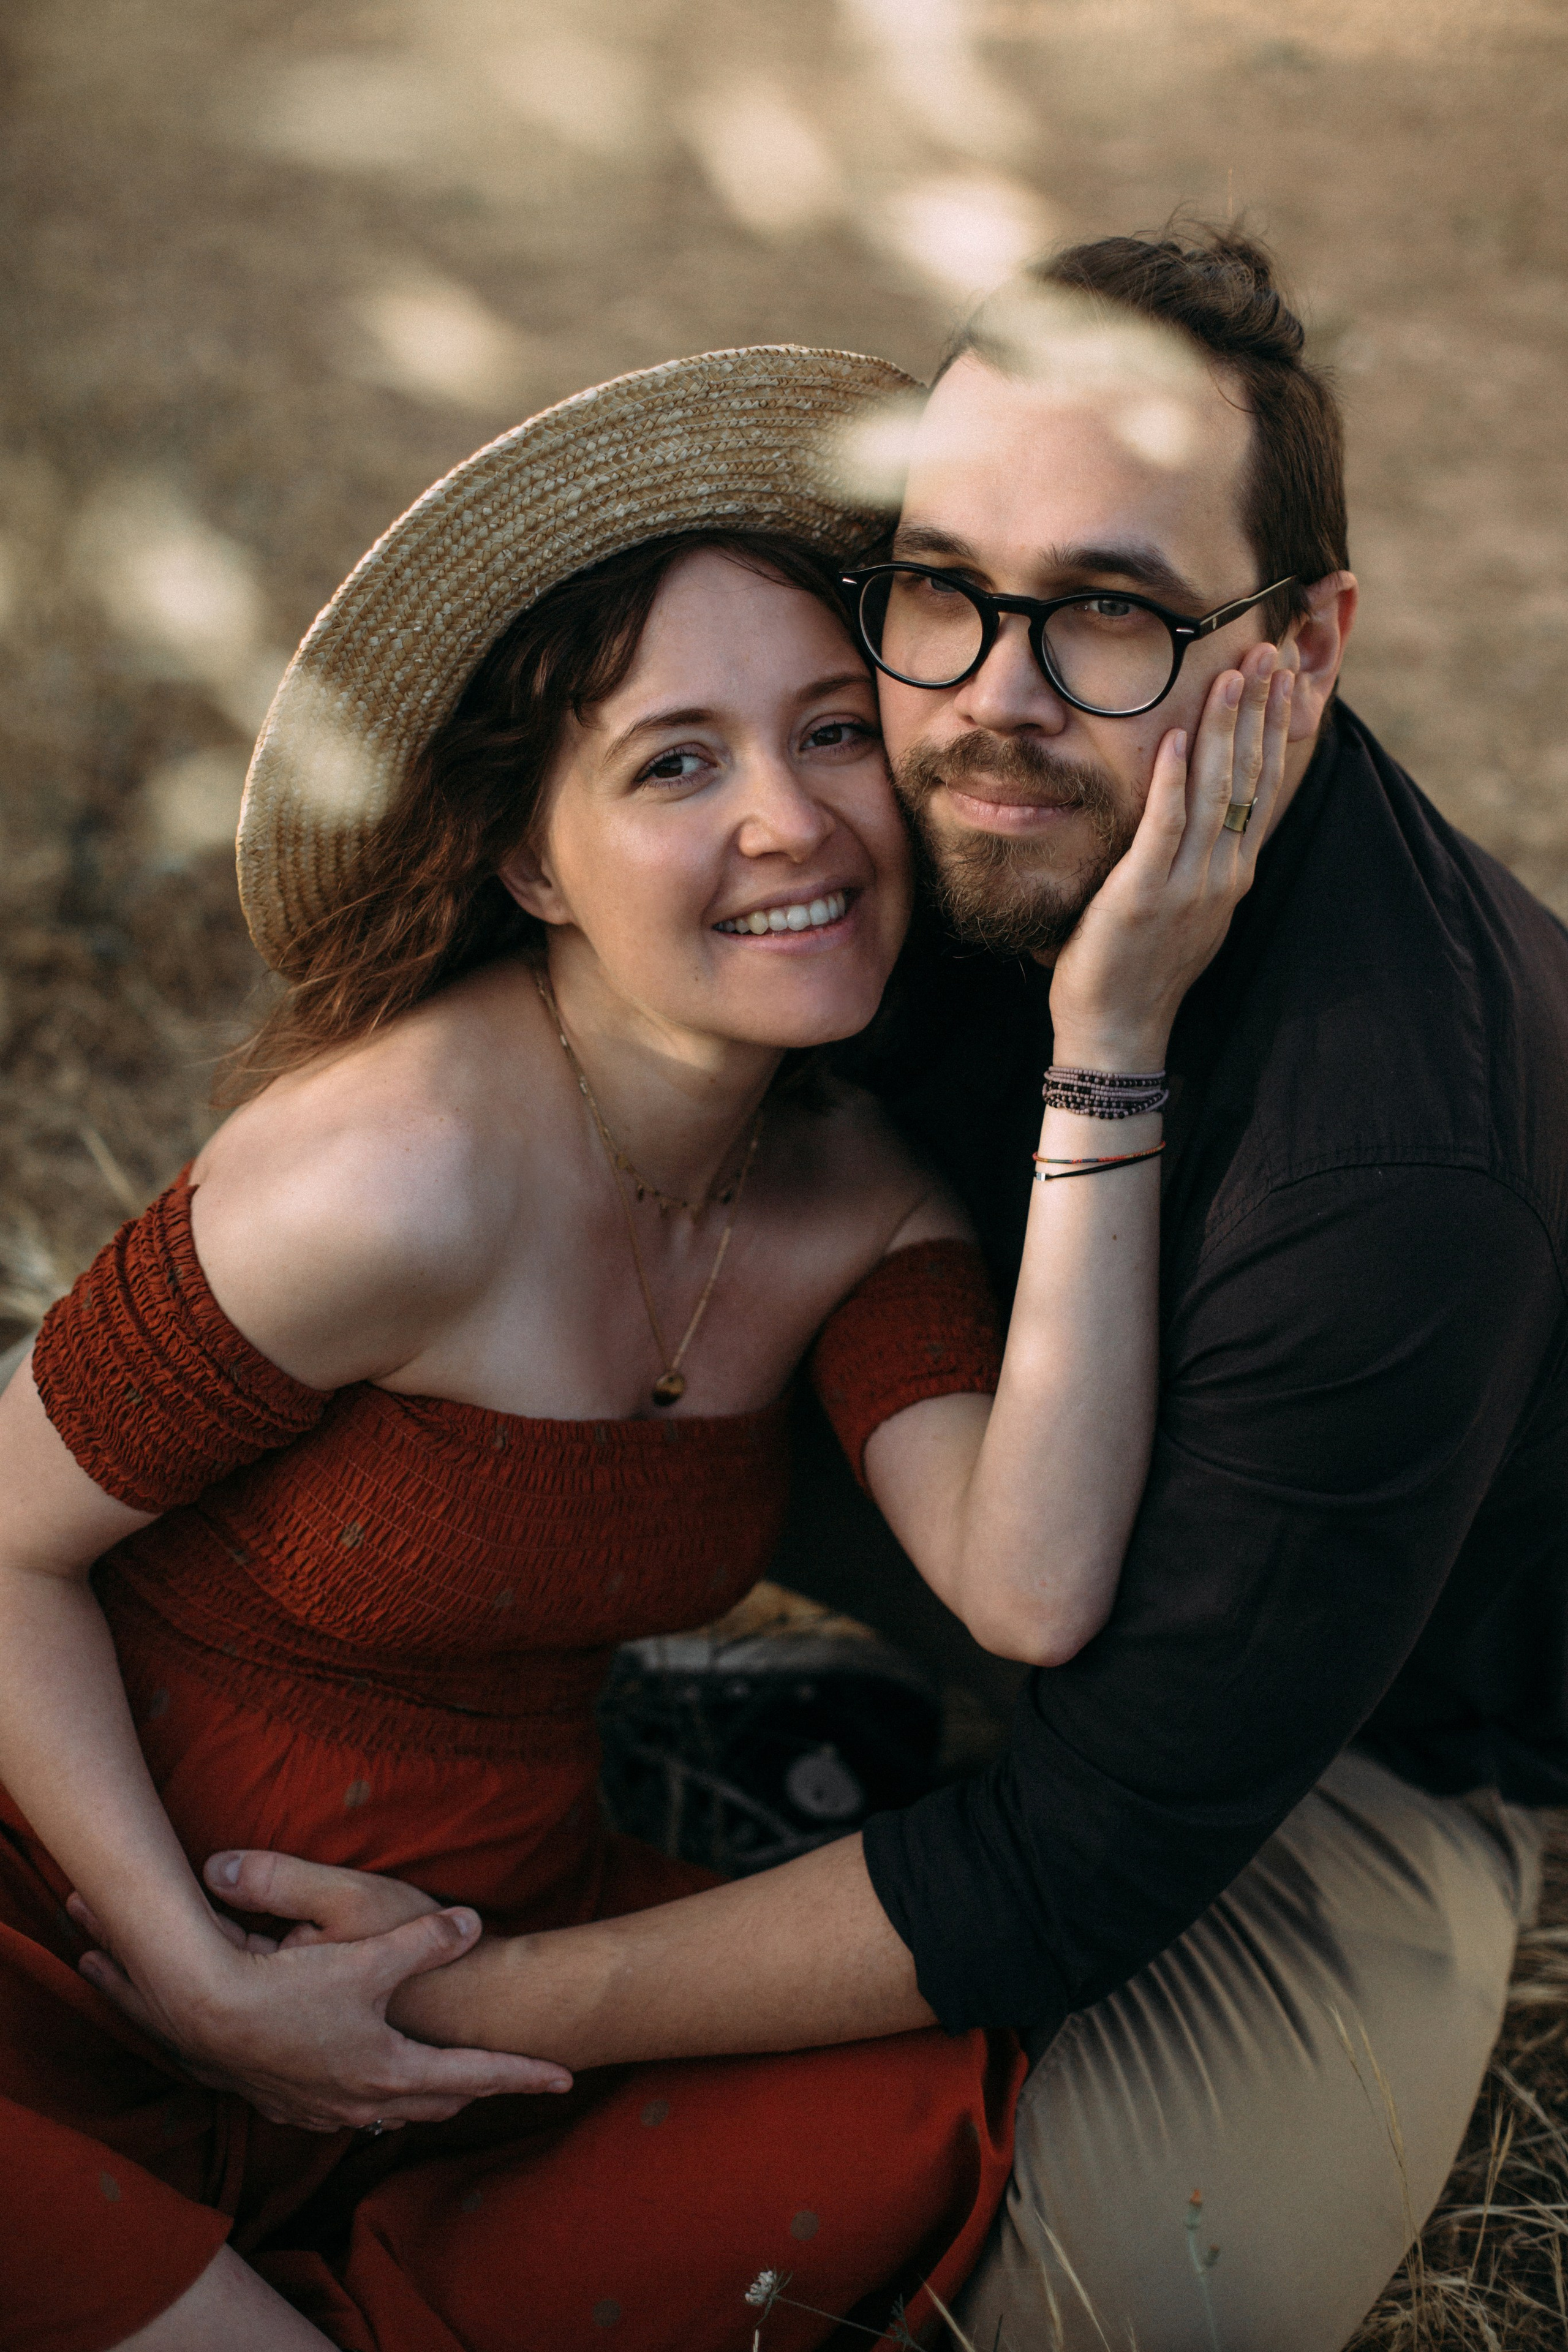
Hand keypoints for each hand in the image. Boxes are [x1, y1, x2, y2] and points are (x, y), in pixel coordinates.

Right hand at [66, 1868, 571, 2130]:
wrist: (202, 2016)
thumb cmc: (287, 1987)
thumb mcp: (369, 1954)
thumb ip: (426, 1940)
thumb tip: (472, 1924)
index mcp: (393, 2069)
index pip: (477, 2075)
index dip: (524, 2073)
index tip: (566, 2078)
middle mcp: (362, 2099)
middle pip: (436, 2100)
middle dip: (473, 2087)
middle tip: (505, 2075)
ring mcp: (322, 2108)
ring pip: (389, 2108)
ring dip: (420, 2093)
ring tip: (442, 2079)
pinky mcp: (287, 2102)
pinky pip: (346, 2105)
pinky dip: (370, 2092)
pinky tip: (361, 2076)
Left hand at [1048, 640, 1294, 1069]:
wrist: (1117, 1035)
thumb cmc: (1136, 969)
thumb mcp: (1178, 904)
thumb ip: (1188, 855)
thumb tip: (1191, 808)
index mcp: (1231, 873)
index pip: (1262, 785)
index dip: (1274, 726)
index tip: (1282, 675)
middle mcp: (1222, 874)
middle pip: (1250, 777)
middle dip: (1262, 710)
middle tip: (1272, 650)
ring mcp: (1189, 886)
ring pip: (1218, 792)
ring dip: (1226, 728)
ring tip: (1235, 672)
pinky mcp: (1145, 897)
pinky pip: (1165, 829)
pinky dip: (1174, 782)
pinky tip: (1179, 738)